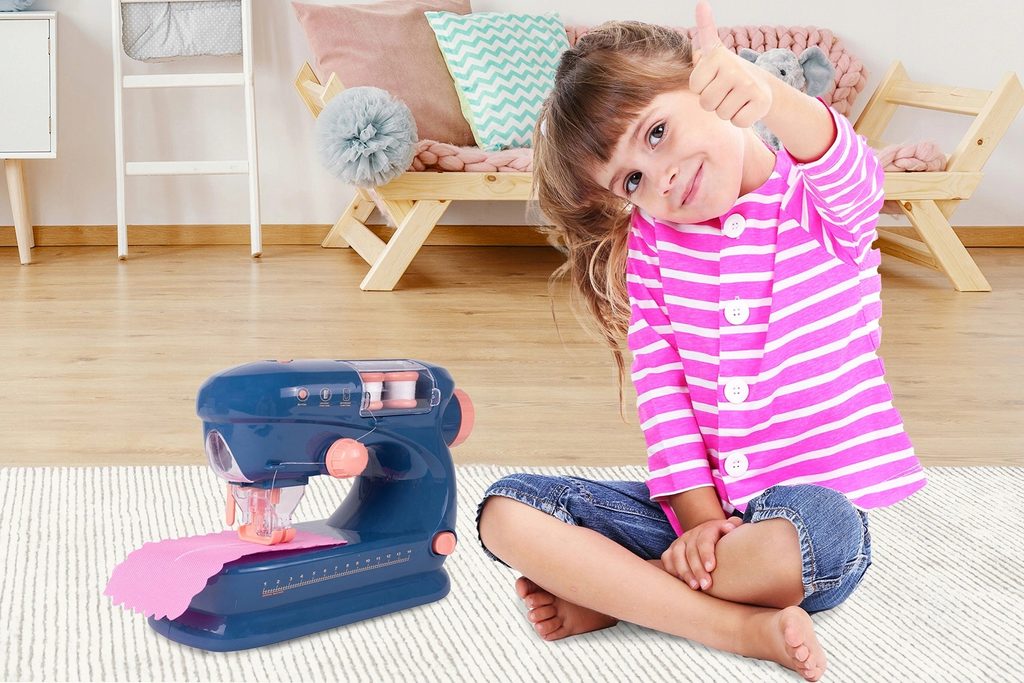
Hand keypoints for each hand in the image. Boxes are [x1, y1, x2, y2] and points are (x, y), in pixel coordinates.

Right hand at [661, 516, 742, 590]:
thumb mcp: (734, 529)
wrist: (710, 532)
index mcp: (708, 529)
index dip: (706, 554)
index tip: (711, 568)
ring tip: (695, 587)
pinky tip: (682, 582)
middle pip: (690, 551)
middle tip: (706, 585)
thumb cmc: (727, 537)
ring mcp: (680, 542)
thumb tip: (731, 528)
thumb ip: (735, 527)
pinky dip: (672, 570)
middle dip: (697, 569)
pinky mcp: (672, 550)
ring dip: (684, 572)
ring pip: (676, 556)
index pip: (704, 540)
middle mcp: (691, 534)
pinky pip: (667, 559)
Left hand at [689, 0, 772, 127]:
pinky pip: (737, 121)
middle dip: (713, 102)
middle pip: (706, 103)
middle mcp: (734, 68)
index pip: (694, 86)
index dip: (701, 88)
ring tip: (735, 98)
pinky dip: (740, 119)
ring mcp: (749, 85)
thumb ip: (703, 34)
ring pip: (721, 113)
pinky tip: (746, 106)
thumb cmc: (728, 72)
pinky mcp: (761, 102)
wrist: (761, 85)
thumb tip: (702, 4)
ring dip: (726, 111)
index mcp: (717, 56)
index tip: (712, 78)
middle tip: (725, 91)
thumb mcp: (713, 53)